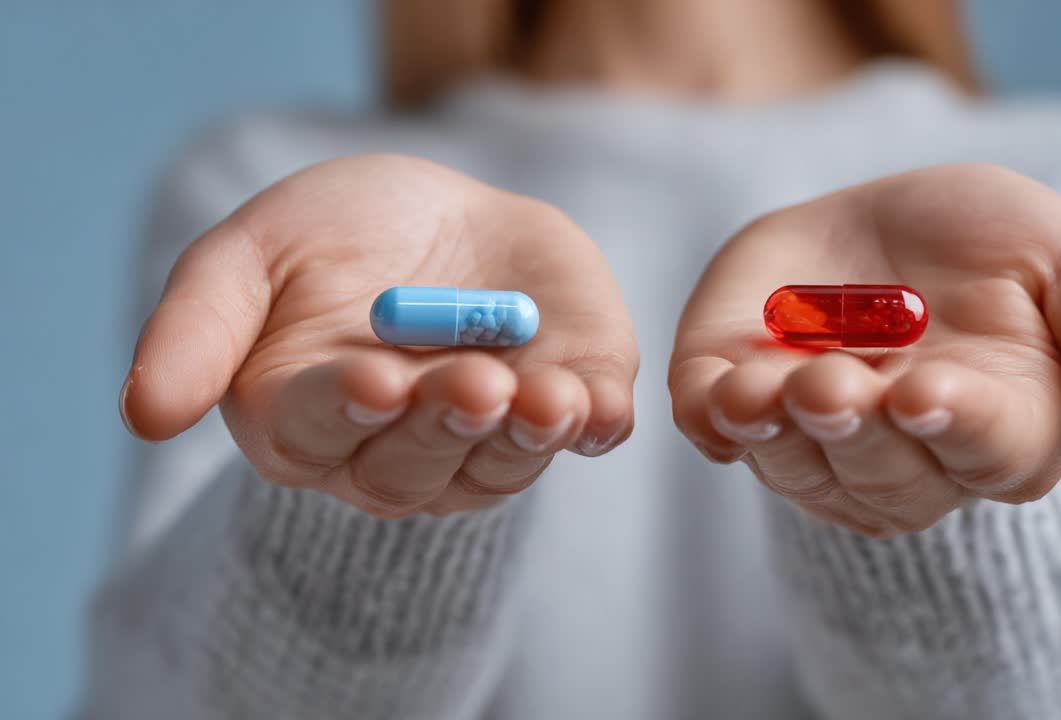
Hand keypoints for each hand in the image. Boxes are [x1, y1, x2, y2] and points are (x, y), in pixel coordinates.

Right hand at [121, 155, 637, 516]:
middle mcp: (396, 450)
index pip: (319, 430)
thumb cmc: (332, 234)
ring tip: (548, 399)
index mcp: (307, 418)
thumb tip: (144, 417)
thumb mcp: (249, 256)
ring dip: (525, 435)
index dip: (345, 409)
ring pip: (501, 463)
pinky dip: (595, 425)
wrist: (443, 214)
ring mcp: (486, 440)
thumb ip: (195, 329)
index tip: (372, 379)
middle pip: (415, 462)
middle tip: (472, 383)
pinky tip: (601, 410)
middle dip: (445, 423)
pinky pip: (583, 434)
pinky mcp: (565, 404)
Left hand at [670, 164, 1060, 536]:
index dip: (958, 425)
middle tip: (834, 385)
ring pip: (795, 464)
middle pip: (882, 473)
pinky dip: (713, 419)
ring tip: (761, 389)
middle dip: (854, 430)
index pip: (987, 448)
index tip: (927, 394)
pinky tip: (716, 394)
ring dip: (776, 432)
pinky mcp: (738, 408)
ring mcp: (815, 444)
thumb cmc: (988, 245)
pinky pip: (720, 433)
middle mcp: (905, 456)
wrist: (883, 222)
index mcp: (998, 423)